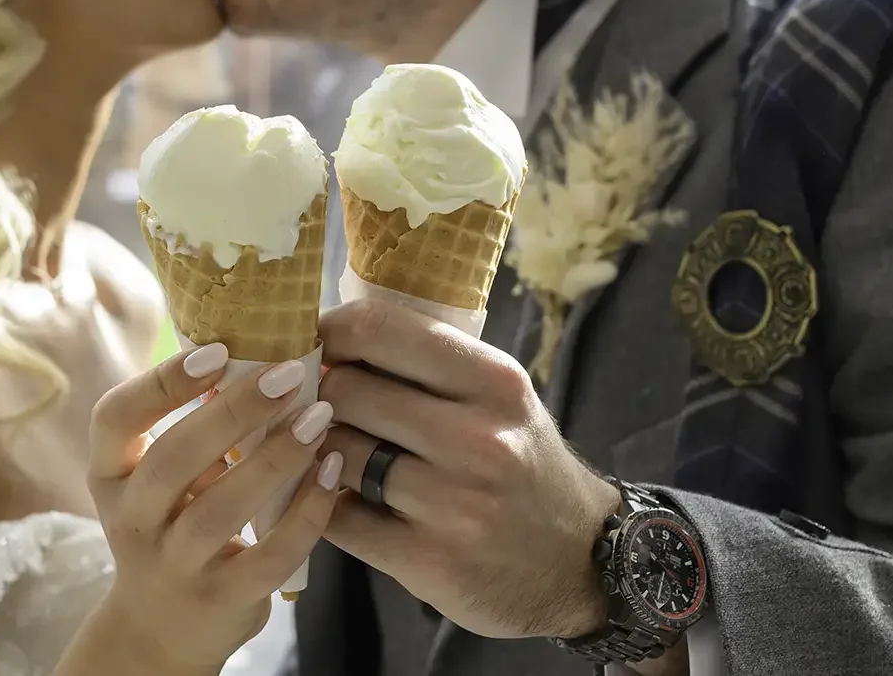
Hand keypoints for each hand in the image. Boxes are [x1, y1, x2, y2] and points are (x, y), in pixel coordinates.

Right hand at [84, 343, 341, 672]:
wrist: (160, 630)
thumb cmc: (171, 525)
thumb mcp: (161, 480)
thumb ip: (196, 429)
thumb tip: (262, 356)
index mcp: (111, 475)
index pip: (114, 419)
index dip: (161, 382)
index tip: (216, 351)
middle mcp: (132, 519)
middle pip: (173, 458)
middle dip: (233, 411)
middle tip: (287, 374)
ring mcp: (174, 564)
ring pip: (222, 508)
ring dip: (277, 457)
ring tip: (319, 416)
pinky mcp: (222, 599)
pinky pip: (271, 554)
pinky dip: (307, 511)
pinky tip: (332, 472)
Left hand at [317, 299, 620, 639]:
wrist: (578, 563)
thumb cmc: (521, 463)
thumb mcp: (496, 397)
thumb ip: (426, 367)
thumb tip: (325, 340)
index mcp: (494, 381)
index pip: (379, 329)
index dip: (329, 330)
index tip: (314, 341)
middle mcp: (478, 439)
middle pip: (346, 391)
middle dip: (320, 394)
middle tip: (315, 402)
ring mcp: (453, 504)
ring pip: (336, 454)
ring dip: (321, 451)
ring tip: (333, 450)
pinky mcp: (429, 561)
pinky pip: (338, 518)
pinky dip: (325, 504)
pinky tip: (339, 497)